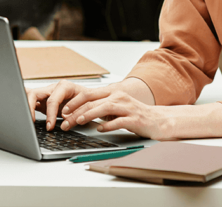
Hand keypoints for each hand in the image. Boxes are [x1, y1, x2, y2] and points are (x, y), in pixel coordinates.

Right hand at [27, 80, 104, 130]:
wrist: (91, 98)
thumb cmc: (89, 100)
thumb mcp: (86, 106)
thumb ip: (76, 112)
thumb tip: (65, 120)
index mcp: (64, 86)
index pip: (52, 100)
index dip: (50, 114)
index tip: (50, 126)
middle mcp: (53, 88)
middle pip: (35, 93)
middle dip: (31, 108)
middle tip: (32, 122)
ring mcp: (47, 93)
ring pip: (31, 95)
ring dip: (27, 106)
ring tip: (25, 118)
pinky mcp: (43, 101)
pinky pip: (32, 101)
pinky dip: (27, 105)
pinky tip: (23, 111)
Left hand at [27, 80, 141, 131]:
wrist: (158, 120)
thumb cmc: (135, 115)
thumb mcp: (116, 108)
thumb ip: (101, 108)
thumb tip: (81, 113)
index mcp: (112, 93)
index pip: (88, 94)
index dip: (74, 102)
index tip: (63, 111)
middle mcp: (118, 97)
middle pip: (93, 102)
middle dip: (76, 112)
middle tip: (65, 122)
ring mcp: (127, 107)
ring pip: (104, 108)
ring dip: (89, 115)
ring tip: (78, 121)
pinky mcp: (135, 119)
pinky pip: (119, 121)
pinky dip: (108, 125)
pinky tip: (100, 129)